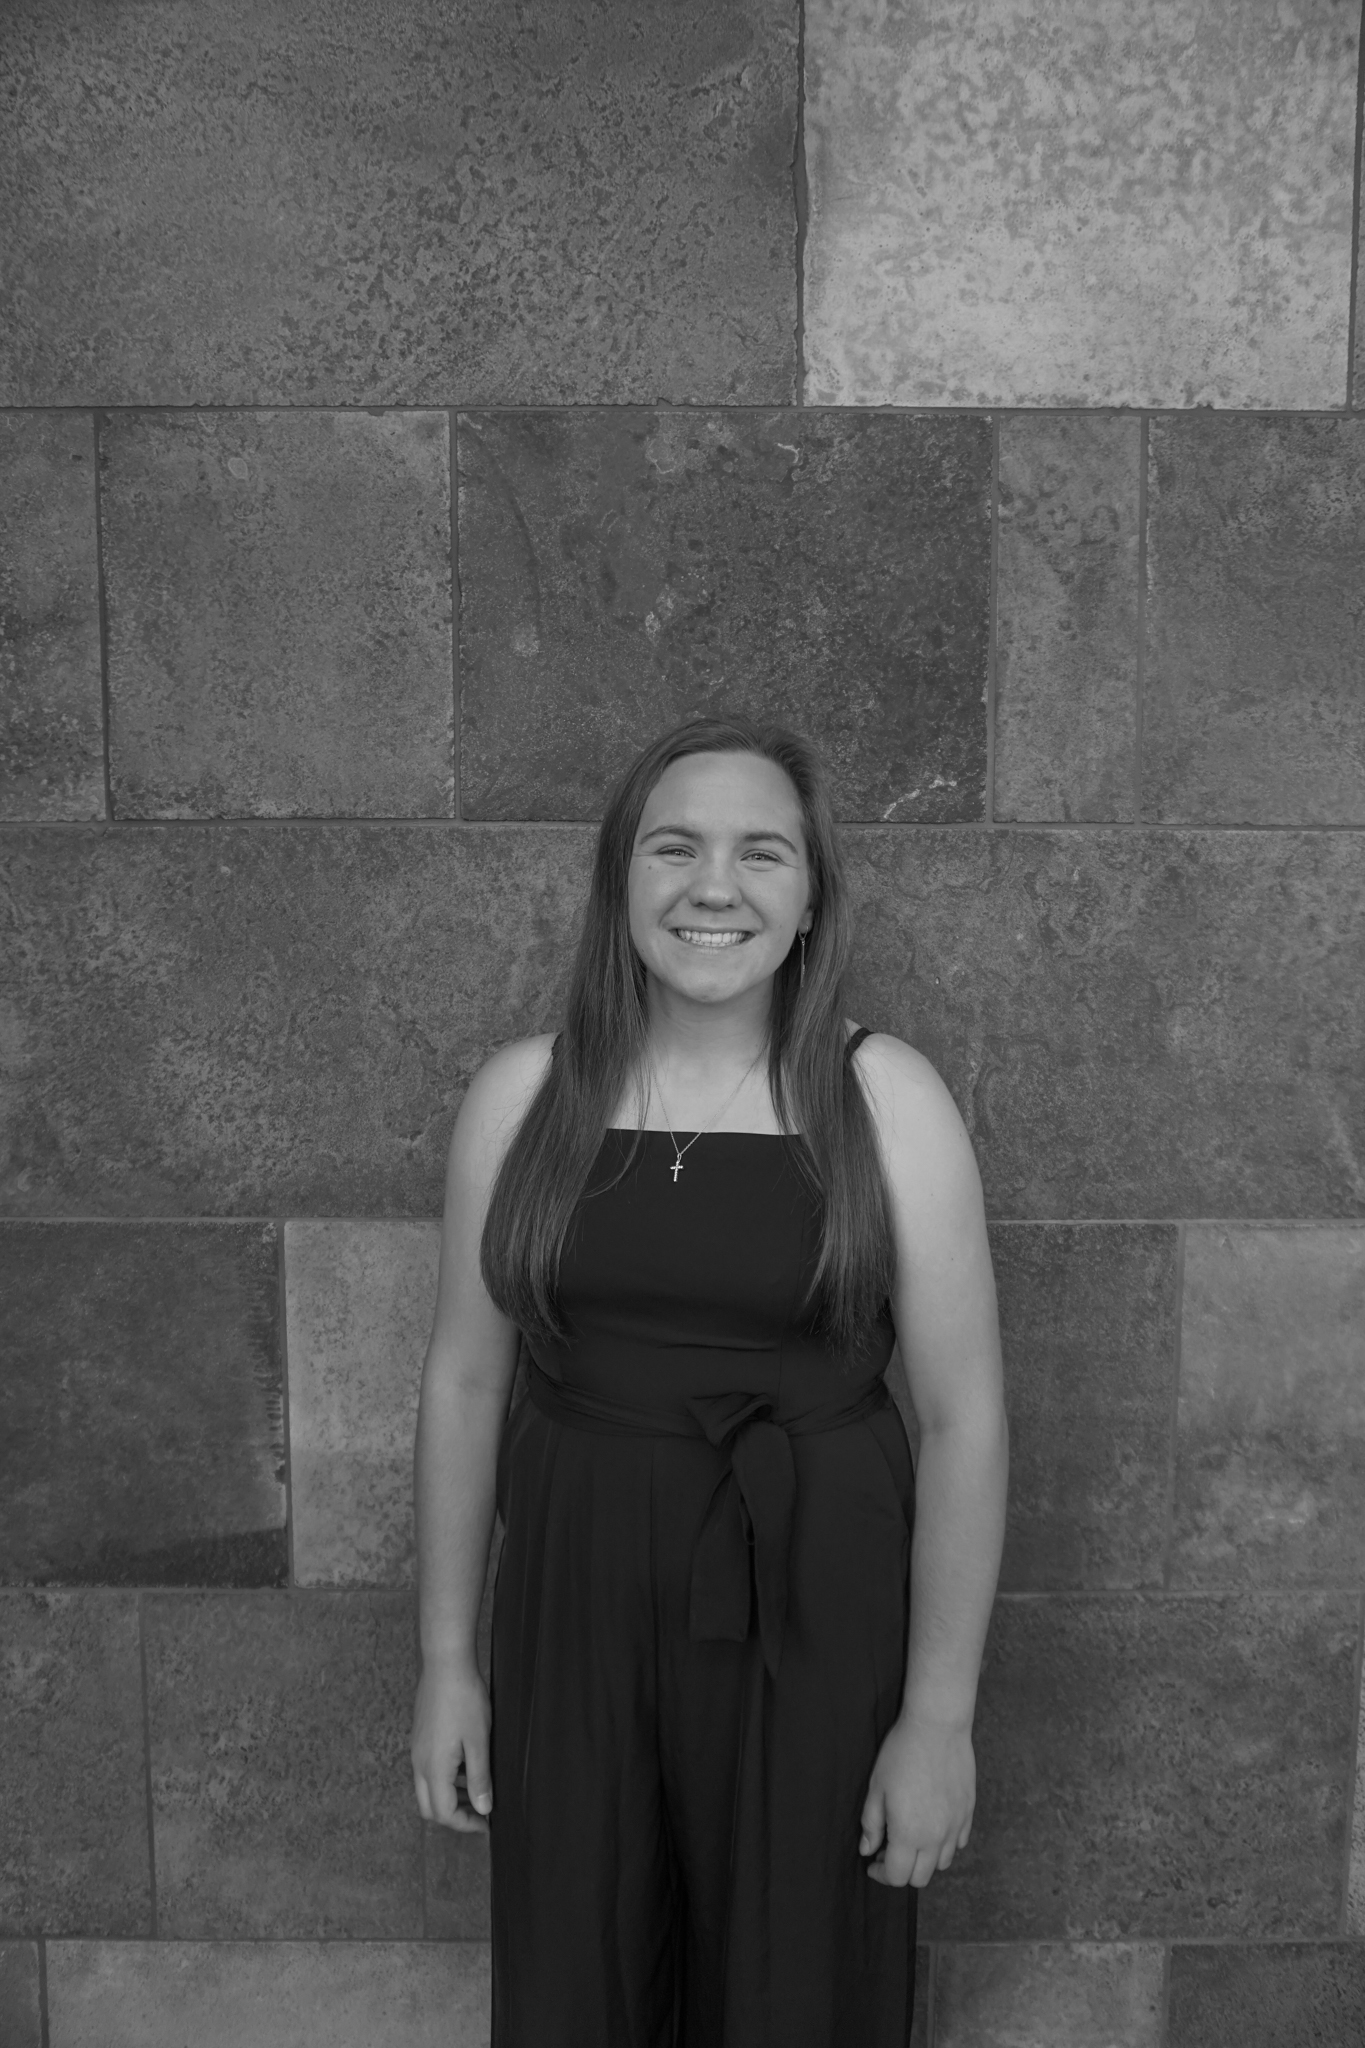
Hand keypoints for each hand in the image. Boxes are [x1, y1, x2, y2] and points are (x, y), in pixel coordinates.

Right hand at [411, 1657, 492, 1832]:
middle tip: (480, 1811)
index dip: (465, 1824)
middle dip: (454, 1815)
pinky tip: (466, 1765)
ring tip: (477, 1788)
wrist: (445, 1664)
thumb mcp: (479, 1742)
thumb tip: (483, 1809)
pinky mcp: (420, 1737)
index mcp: (433, 1769)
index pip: (443, 1813)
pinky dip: (445, 1779)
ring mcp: (417, 1750)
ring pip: (427, 1789)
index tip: (486, 1822)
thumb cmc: (464, 1700)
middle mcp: (419, 1763)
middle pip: (429, 1807)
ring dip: (449, 1797)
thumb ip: (479, 1778)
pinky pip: (427, 1770)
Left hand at [858, 1711, 974, 1887]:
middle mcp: (936, 1838)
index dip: (881, 1874)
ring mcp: (956, 1826)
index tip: (872, 1862)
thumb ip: (871, 1824)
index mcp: (909, 1835)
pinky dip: (944, 1843)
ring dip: (924, 1859)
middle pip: (921, 1878)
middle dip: (902, 1870)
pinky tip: (931, 1825)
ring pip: (942, 1863)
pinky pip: (958, 1842)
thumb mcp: (877, 1788)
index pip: (897, 1877)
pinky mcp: (968, 1813)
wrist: (937, 1727)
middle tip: (888, 1850)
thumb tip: (867, 1849)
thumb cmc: (901, 1754)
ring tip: (911, 1837)